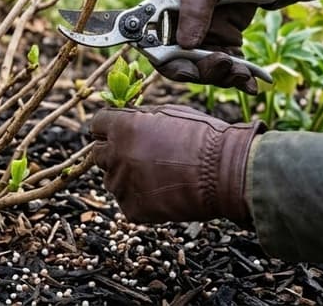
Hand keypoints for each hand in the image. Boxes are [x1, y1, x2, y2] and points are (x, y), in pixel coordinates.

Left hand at [90, 104, 263, 224]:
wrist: (226, 172)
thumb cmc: (203, 138)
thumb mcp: (169, 113)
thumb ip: (139, 117)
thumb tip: (125, 120)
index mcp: (123, 126)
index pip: (97, 125)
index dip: (108, 128)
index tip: (117, 133)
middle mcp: (117, 154)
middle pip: (99, 155)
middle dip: (115, 154)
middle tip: (141, 156)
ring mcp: (123, 184)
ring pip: (112, 181)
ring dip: (127, 178)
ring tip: (158, 176)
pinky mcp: (133, 209)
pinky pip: (127, 204)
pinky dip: (140, 200)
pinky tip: (162, 192)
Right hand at [160, 0, 279, 92]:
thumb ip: (194, 9)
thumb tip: (185, 44)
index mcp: (163, 16)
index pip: (155, 48)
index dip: (168, 63)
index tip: (188, 69)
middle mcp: (179, 33)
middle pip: (182, 66)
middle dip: (202, 72)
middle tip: (223, 63)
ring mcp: (202, 42)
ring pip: (206, 71)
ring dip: (223, 76)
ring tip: (242, 72)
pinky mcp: (224, 47)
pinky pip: (227, 69)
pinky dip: (239, 78)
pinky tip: (252, 83)